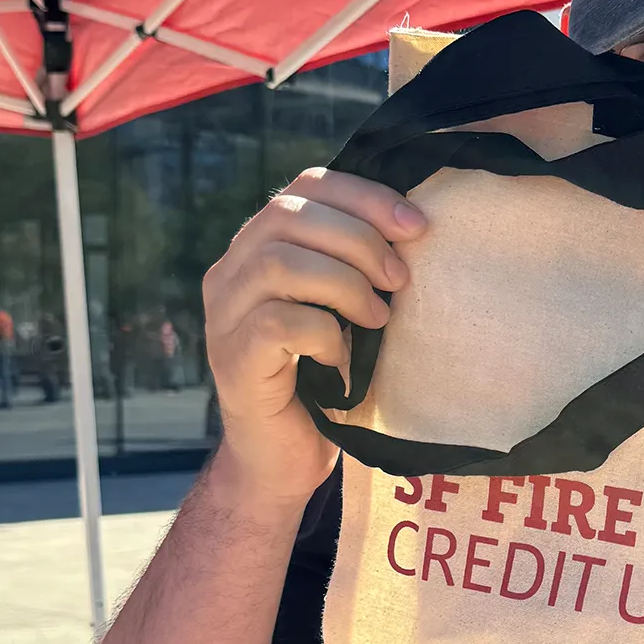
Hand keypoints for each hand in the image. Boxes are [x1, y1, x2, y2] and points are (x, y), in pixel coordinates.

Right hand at [202, 168, 426, 501]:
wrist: (287, 458)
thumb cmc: (329, 378)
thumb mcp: (348, 308)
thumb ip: (360, 264)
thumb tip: (418, 227)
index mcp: (261, 244)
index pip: (307, 185)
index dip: (365, 196)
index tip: (417, 225)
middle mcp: (232, 270)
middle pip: (290, 214)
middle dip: (360, 239)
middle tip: (400, 280)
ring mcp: (224, 314)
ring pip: (280, 262)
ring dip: (345, 284)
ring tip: (379, 317)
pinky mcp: (232, 358)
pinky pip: (278, 323)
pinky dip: (323, 332)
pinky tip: (342, 355)